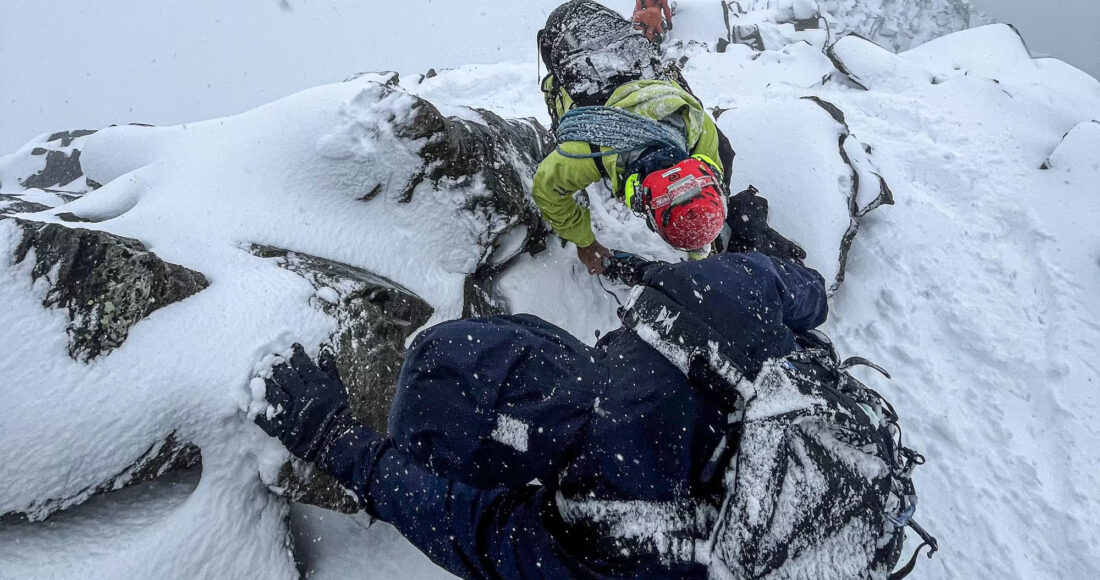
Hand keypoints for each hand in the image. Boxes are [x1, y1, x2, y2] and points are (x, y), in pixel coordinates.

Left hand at [254, 343, 350, 461]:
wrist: (335, 439)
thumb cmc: (338, 411)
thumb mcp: (338, 387)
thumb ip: (330, 369)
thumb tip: (324, 351)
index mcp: (317, 384)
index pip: (302, 364)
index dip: (295, 354)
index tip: (291, 349)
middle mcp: (303, 395)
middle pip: (285, 376)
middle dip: (276, 365)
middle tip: (270, 359)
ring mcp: (291, 412)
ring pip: (273, 393)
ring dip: (264, 384)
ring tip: (258, 377)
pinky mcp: (283, 428)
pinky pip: (266, 419)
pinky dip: (258, 413)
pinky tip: (252, 406)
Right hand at [577, 240, 610, 274]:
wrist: (585, 240)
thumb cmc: (594, 245)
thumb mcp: (603, 249)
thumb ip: (607, 254)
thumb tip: (610, 256)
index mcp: (595, 262)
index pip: (598, 272)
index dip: (601, 271)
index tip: (602, 268)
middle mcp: (589, 264)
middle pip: (591, 272)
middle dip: (594, 271)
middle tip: (597, 266)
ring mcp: (584, 261)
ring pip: (588, 266)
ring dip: (591, 264)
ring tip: (593, 258)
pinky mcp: (580, 258)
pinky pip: (584, 261)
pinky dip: (587, 259)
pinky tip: (589, 254)